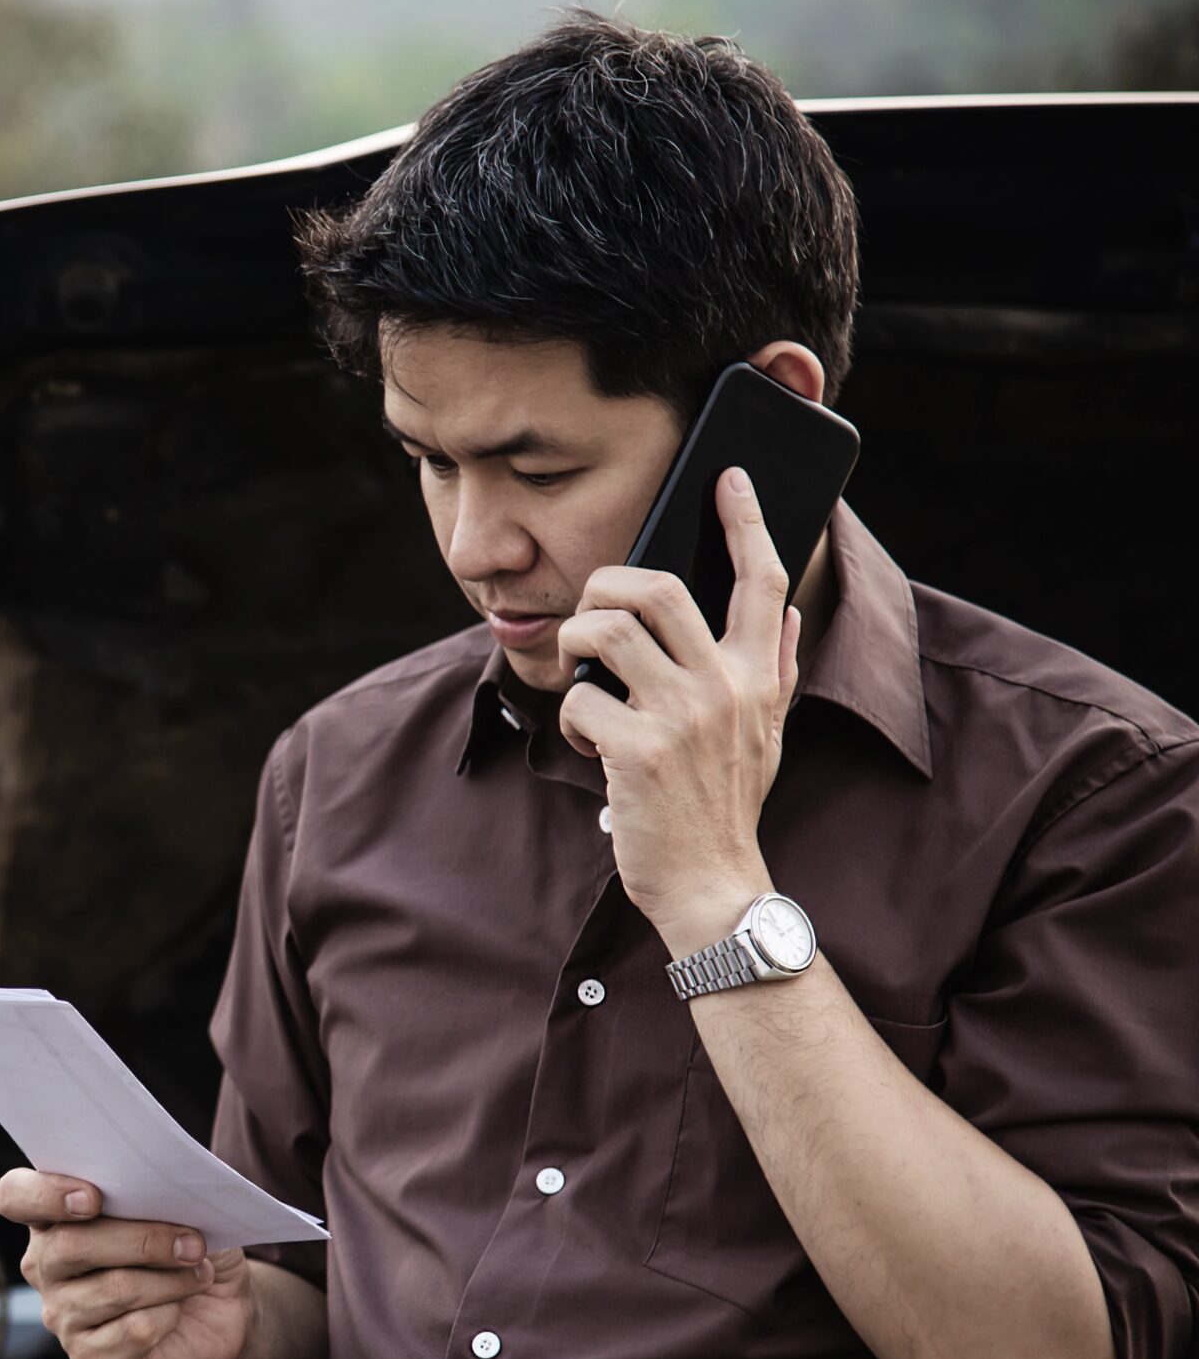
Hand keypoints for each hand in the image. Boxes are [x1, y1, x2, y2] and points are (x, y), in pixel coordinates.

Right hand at [0, 1168, 251, 1358]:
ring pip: (113, 1289)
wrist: (219, 1309)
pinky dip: (168, 1316)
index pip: (15, 1196)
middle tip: (193, 1242)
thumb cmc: (190, 1245)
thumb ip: (162, 1190)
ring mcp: (61, 1314)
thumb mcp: (183, 1206)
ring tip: (197, 1273)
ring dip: (170, 1280)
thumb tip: (168, 1188)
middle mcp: (46, 1264)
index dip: (44, 1194)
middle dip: (143, 1240)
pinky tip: (177, 1311)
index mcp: (54, 1214)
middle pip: (69, 1245)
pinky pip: (131, 1332)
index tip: (92, 1198)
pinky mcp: (88, 1357)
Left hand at [556, 466, 802, 956]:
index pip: (759, 580)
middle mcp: (726, 686)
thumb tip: (786, 610)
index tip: (727, 476)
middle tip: (592, 609)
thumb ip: (772, 667)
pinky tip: (591, 745)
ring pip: (605, 631)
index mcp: (757, 675)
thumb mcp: (766, 733)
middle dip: (604, 584)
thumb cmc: (725, 804)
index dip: (744, 520)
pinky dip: (572, 718)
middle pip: (656, 587)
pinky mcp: (639, 750)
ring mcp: (683, 716)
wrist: (713, 882)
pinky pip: (579, 698)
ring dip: (576, 646)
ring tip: (586, 682)